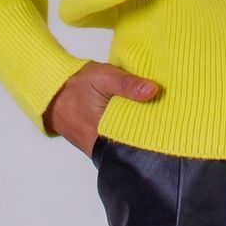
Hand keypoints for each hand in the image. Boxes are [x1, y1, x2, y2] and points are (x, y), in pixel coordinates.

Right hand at [42, 61, 160, 155]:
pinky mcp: (102, 141)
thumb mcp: (102, 77)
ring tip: (163, 114)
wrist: (52, 92)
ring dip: (143, 128)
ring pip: (130, 142)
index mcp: (104, 137)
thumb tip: (154, 90)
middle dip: (154, 131)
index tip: (173, 118)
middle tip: (171, 114)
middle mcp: (104, 148)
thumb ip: (127, 84)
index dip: (158, 132)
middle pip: (137, 144)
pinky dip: (133, 127)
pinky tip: (144, 115)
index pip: (140, 142)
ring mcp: (102, 146)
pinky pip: (123, 137)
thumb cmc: (75, 85)